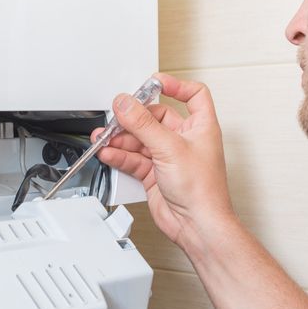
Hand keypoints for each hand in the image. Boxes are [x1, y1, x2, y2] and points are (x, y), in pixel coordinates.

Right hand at [95, 73, 235, 255]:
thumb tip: (126, 104)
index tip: (154, 83)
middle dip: (134, 118)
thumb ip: (143, 124)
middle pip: (155, 118)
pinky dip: (120, 156)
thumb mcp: (169, 148)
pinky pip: (134, 159)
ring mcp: (169, 158)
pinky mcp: (155, 174)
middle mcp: (185, 140)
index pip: (193, 95)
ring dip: (121, 138)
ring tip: (104, 137)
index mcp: (201, 127)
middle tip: (116, 116)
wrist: (198, 225)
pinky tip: (108, 153)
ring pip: (141, 140)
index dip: (175, 85)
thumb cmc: (203, 191)